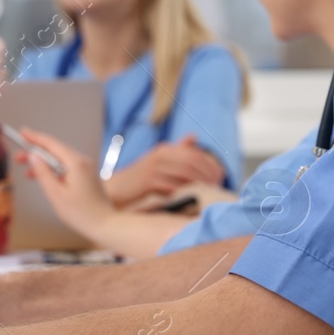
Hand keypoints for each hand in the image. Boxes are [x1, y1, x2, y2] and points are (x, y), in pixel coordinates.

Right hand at [17, 127, 115, 238]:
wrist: (105, 225)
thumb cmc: (81, 214)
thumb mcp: (56, 195)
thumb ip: (43, 174)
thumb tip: (33, 157)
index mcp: (76, 163)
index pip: (51, 144)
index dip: (34, 138)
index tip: (21, 132)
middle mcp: (82, 161)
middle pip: (55, 150)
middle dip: (35, 152)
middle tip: (18, 156)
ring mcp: (86, 168)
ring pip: (60, 159)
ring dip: (43, 162)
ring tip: (25, 169)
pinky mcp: (86, 175)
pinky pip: (66, 166)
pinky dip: (52, 169)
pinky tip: (41, 176)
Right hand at [105, 135, 224, 207]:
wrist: (113, 190)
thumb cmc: (138, 178)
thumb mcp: (157, 160)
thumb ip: (176, 149)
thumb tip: (194, 136)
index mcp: (164, 151)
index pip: (194, 154)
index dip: (210, 164)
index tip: (220, 175)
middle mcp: (160, 156)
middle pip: (192, 163)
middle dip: (208, 174)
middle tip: (217, 185)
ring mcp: (154, 169)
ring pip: (185, 175)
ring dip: (200, 184)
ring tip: (209, 192)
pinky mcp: (148, 182)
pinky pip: (172, 186)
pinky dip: (184, 192)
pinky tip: (191, 198)